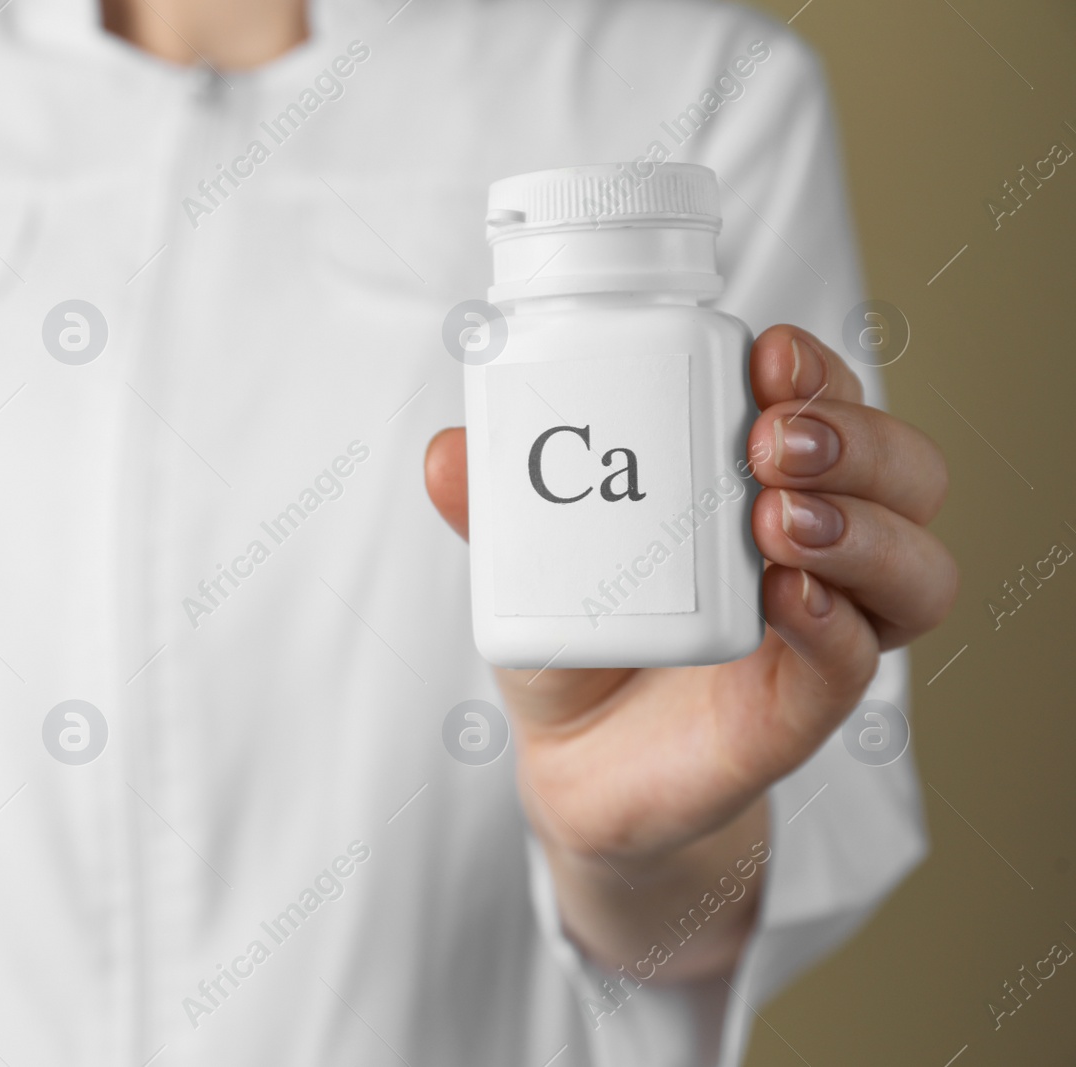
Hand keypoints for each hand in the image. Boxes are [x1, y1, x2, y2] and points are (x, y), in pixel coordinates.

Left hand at [424, 325, 953, 978]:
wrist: (576, 761)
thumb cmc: (580, 633)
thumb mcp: (530, 558)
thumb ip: (496, 507)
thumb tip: (448, 451)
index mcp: (761, 481)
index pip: (831, 404)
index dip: (816, 370)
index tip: (763, 352)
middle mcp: (817, 545)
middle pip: (904, 471)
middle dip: (853, 438)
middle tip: (768, 438)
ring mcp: (822, 627)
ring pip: (914, 567)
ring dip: (861, 528)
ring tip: (777, 516)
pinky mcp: (803, 706)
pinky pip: (856, 661)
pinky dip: (832, 621)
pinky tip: (785, 594)